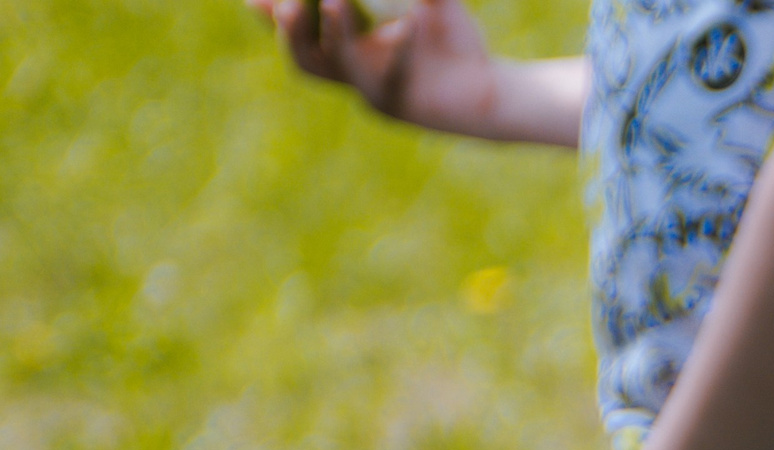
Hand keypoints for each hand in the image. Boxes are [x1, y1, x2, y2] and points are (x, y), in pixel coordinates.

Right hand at [245, 0, 579, 142]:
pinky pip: (387, 80)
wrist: (493, 90)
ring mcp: (373, 93)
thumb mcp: (430, 3)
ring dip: (332, 32)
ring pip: (337, 68)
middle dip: (287, 27)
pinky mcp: (399, 107)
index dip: (272, 14)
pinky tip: (409, 26)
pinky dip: (396, 50)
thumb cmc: (454, 43)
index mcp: (347, 49)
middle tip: (283, 2)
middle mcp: (353, 75)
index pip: (298, 31)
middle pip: (304, 57)